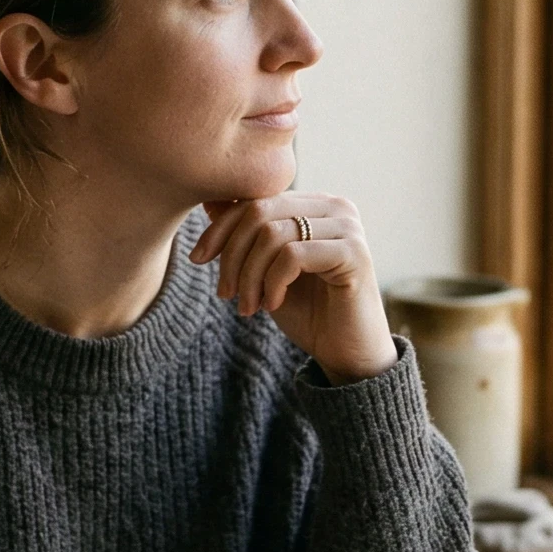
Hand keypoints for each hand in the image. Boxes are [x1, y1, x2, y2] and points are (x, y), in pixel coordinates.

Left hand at [191, 193, 397, 383]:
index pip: (254, 199)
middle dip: (232, 255)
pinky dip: (272, 283)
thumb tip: (210, 200)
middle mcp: (334, 207)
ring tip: (247, 306)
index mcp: (314, 204)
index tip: (198, 259)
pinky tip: (272, 305)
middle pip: (260, 212)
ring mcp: (347, 227)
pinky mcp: (354, 253)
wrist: (346, 352)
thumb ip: (245, 235)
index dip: (220, 228)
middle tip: (225, 293)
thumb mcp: (265, 270)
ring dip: (249, 276)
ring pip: (273, 235)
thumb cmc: (307, 311)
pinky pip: (293, 256)